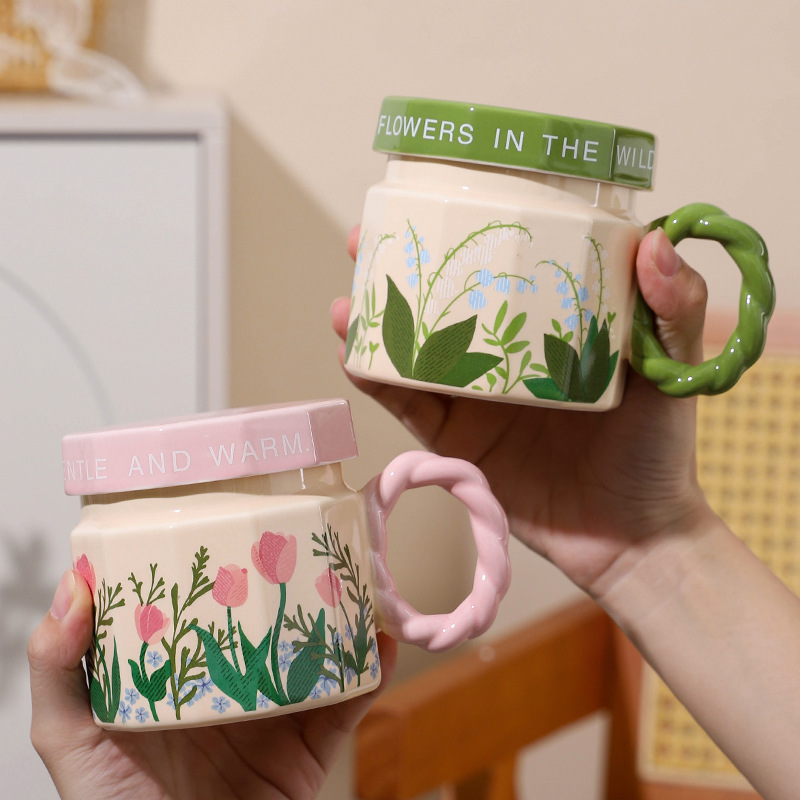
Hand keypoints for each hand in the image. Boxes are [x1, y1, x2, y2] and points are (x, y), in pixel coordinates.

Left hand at [28, 569, 397, 799]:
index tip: (232, 516)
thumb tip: (74, 584)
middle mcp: (233, 686)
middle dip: (293, 581)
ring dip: (342, 618)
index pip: (205, 606)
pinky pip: (345, 707)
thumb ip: (59, 670)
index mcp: (182, 673)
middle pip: (271, 622)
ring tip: (355, 579)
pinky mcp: (307, 751)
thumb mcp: (71, 738)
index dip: (220, 564)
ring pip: (316, 654)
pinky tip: (379, 643)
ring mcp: (274, 717)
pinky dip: (369, 676)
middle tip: (307, 537)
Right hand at [331, 226, 711, 599]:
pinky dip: (376, 381)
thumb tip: (653, 240)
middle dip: (394, 271)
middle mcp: (500, 355)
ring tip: (346, 303)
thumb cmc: (656, 451)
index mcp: (546, 327)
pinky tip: (354, 356)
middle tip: (362, 243)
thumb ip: (673, 309)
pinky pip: (407, 406)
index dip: (458, 234)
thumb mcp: (672, 371)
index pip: (495, 269)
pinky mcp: (454, 442)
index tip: (430, 202)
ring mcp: (472, 399)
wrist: (632, 537)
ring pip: (408, 351)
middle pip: (437, 302)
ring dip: (370, 324)